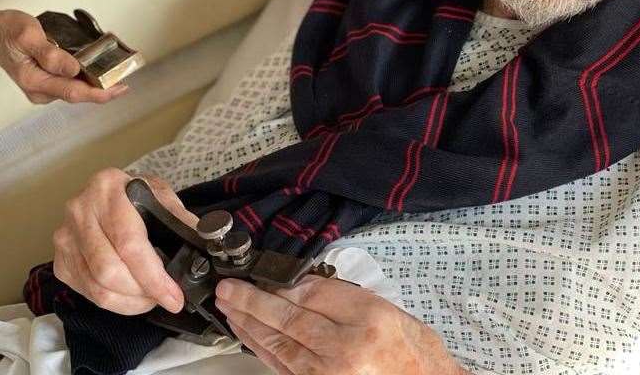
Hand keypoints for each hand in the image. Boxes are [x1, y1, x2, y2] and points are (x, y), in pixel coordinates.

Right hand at [0, 8, 127, 103]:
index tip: (120, 87)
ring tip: (117, 68)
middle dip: (104, 86)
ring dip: (96, 80)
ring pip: (77, 88)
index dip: (100, 93)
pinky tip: (98, 64)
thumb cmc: (8, 32)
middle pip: (79, 93)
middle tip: (126, 73)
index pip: (74, 93)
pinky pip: (71, 81)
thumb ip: (50, 54)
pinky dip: (86, 74)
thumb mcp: (29, 36)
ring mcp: (44, 87)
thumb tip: (74, 69)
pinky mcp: (47, 80)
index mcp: (35, 82)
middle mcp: (41, 90)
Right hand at [52, 168, 192, 314]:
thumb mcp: (161, 195)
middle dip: (141, 293)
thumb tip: (203, 244)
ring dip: (128, 302)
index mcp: (109, 187)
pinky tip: (129, 294)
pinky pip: (86, 293)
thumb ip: (180, 218)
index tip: (173, 296)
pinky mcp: (60, 258)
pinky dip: (112, 302)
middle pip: (109, 271)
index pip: (130, 243)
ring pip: (96, 288)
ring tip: (148, 297)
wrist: (106, 191)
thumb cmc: (136, 195)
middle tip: (162, 297)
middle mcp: (80, 209)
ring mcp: (65, 235)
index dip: (154, 277)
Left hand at [215, 273, 464, 374]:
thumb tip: (302, 286)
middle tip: (227, 289)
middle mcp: (346, 351)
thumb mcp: (387, 309)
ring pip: (280, 348)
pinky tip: (250, 337)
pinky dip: (264, 352)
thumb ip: (344, 297)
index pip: (312, 296)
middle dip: (252, 303)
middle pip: (289, 322)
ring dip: (250, 327)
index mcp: (366, 321)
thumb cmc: (413, 350)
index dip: (281, 285)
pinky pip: (286, 369)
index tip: (258, 274)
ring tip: (229, 308)